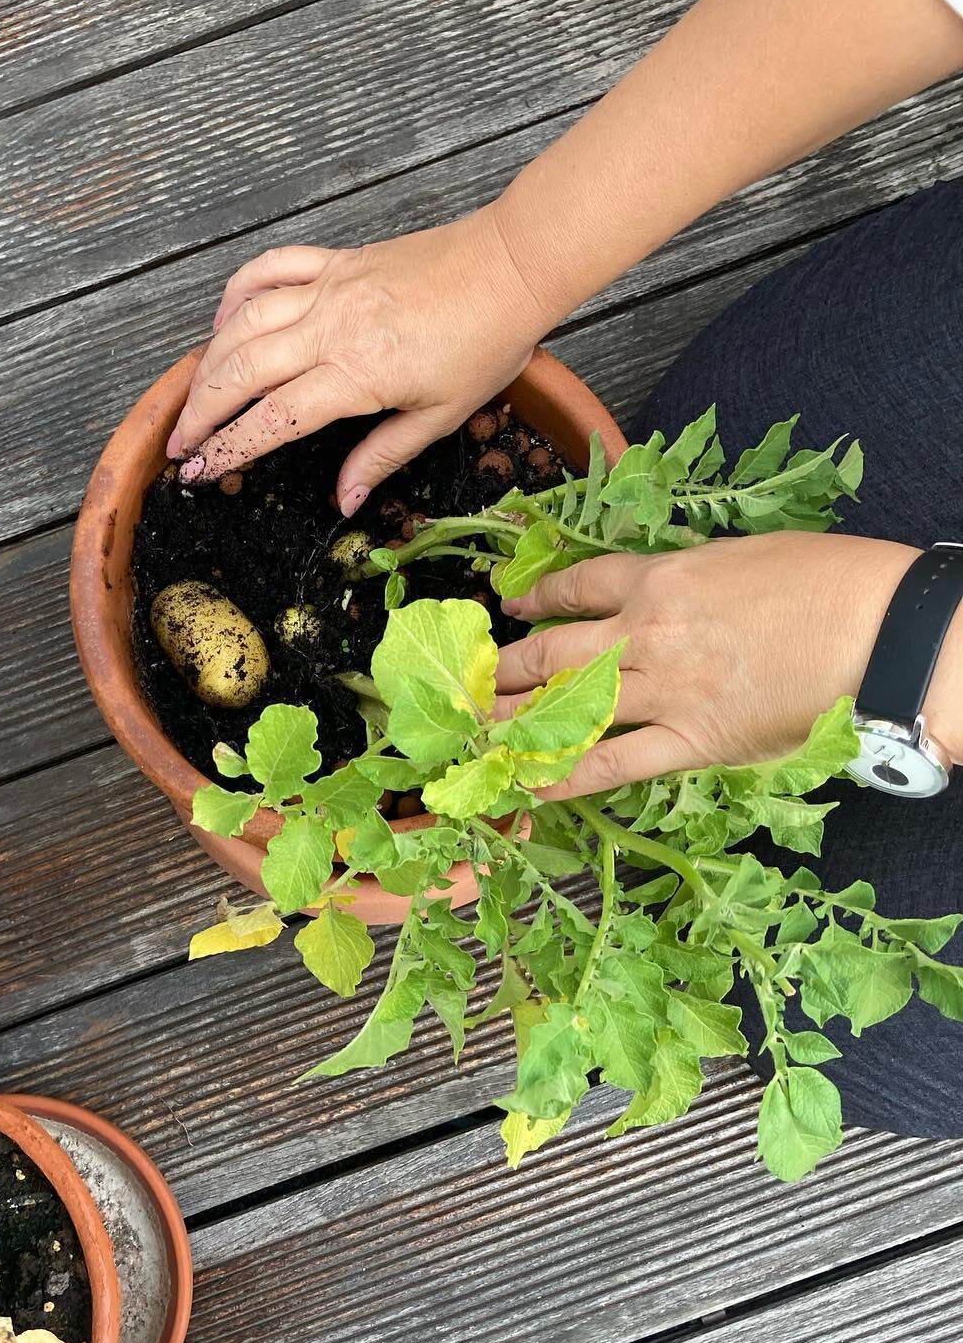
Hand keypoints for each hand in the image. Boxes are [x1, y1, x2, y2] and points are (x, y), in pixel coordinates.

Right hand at [166, 205, 552, 514]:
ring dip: (208, 361)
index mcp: (356, 374)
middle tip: (181, 442)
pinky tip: (223, 321)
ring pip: (243, 321)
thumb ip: (382, 457)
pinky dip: (236, 293)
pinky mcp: (336, 260)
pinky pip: (268, 269)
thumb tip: (344, 500)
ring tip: (192, 395)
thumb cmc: (487, 342)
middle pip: (240, 371)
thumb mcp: (440, 417)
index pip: (272, 418)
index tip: (199, 470)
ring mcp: (329, 288)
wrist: (512, 266)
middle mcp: (330, 327)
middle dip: (201, 411)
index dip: (228, 447)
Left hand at [493, 531, 932, 797]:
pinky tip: (523, 786)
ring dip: (513, 721)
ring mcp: (662, 692)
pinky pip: (611, 764)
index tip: (511, 608)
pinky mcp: (688, 742)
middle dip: (503, 668)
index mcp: (659, 578)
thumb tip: (659, 588)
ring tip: (471, 733)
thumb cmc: (825, 581)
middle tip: (465, 683)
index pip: (577, 587)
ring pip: (567, 707)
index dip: (537, 599)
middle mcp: (644, 635)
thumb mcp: (740, 556)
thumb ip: (687, 575)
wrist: (876, 632)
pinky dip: (563, 777)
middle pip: (552, 652)